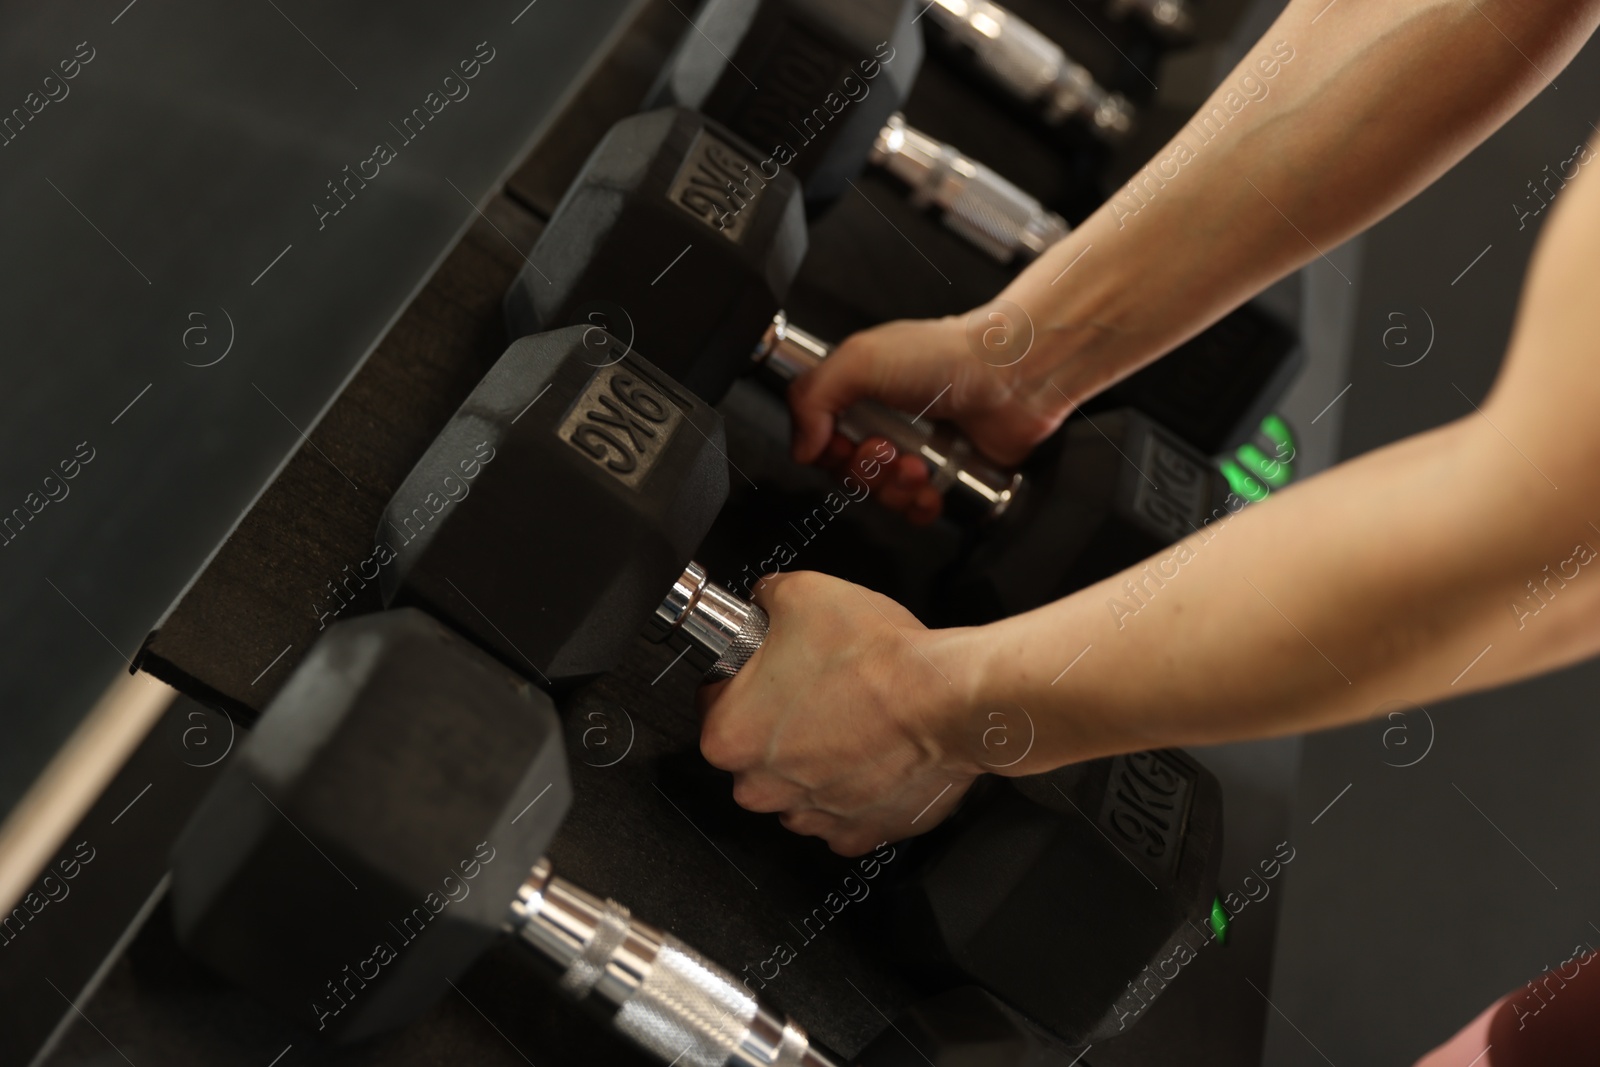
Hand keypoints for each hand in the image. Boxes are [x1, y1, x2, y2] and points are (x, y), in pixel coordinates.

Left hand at [697, 571, 983, 855]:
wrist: (947, 699)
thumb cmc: (878, 660)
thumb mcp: (802, 592)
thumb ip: (766, 599)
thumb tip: (765, 600)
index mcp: (730, 734)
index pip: (713, 698)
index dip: (743, 675)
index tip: (770, 667)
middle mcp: (762, 786)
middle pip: (753, 750)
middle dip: (778, 724)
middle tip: (817, 690)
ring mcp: (811, 815)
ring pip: (795, 786)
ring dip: (815, 760)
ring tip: (850, 721)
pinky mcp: (858, 833)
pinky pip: (842, 815)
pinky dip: (854, 791)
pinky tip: (872, 756)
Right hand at [788, 315, 1071, 521]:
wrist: (1010, 376)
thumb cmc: (945, 355)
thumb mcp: (860, 359)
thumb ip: (812, 397)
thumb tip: (801, 447)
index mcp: (857, 392)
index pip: (818, 440)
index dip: (826, 451)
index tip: (842, 443)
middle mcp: (883, 422)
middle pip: (846, 473)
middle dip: (864, 471)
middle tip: (887, 450)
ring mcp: (912, 451)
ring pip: (879, 496)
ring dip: (894, 489)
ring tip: (917, 467)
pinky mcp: (942, 476)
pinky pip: (913, 511)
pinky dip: (918, 507)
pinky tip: (930, 489)